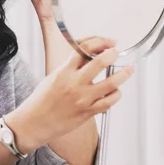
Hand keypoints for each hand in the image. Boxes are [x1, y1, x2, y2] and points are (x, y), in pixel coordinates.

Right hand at [4, 37, 134, 152]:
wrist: (34, 123)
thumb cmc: (41, 100)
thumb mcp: (53, 76)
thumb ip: (71, 67)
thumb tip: (88, 57)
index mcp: (64, 71)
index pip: (84, 49)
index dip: (99, 41)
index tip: (106, 41)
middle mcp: (74, 83)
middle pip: (100, 62)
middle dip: (113, 54)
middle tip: (117, 52)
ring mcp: (82, 99)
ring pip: (111, 83)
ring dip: (124, 74)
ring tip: (129, 69)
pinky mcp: (87, 113)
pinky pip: (108, 102)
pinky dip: (116, 95)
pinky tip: (116, 92)